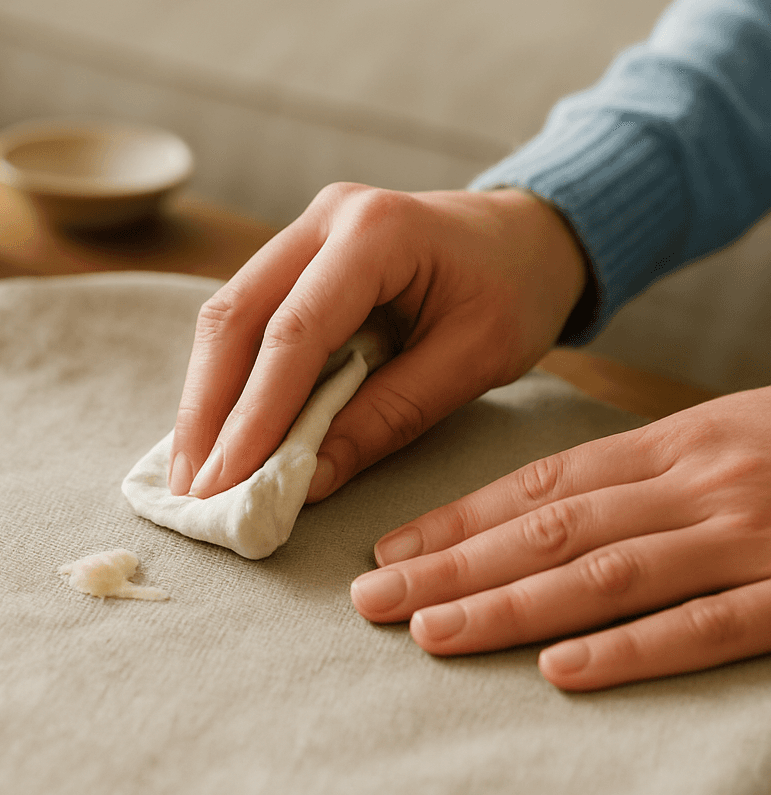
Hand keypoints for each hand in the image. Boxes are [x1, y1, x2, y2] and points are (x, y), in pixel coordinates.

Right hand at [169, 183, 585, 498]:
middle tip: (192, 488)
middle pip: (237, 314)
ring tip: (194, 472)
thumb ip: (391, 416)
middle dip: (207, 407)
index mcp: (376, 232)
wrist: (528, 235)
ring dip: (207, 396)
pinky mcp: (298, 257)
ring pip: (229, 315)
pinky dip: (230, 378)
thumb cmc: (517, 290)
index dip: (254, 412)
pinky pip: (249, 318)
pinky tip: (218, 430)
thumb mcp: (474, 358)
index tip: (227, 483)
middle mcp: (324, 219)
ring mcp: (305, 232)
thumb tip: (308, 480)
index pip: (295, 329)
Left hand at [351, 388, 770, 690]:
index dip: (459, 516)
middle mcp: (696, 485)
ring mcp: (749, 538)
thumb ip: (644, 471)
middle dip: (453, 566)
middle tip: (372, 599)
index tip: (391, 547)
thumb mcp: (724, 434)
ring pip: (606, 574)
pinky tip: (561, 670)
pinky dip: (633, 648)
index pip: (540, 483)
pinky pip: (710, 623)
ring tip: (430, 633)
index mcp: (674, 443)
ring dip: (511, 606)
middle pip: (549, 529)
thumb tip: (545, 508)